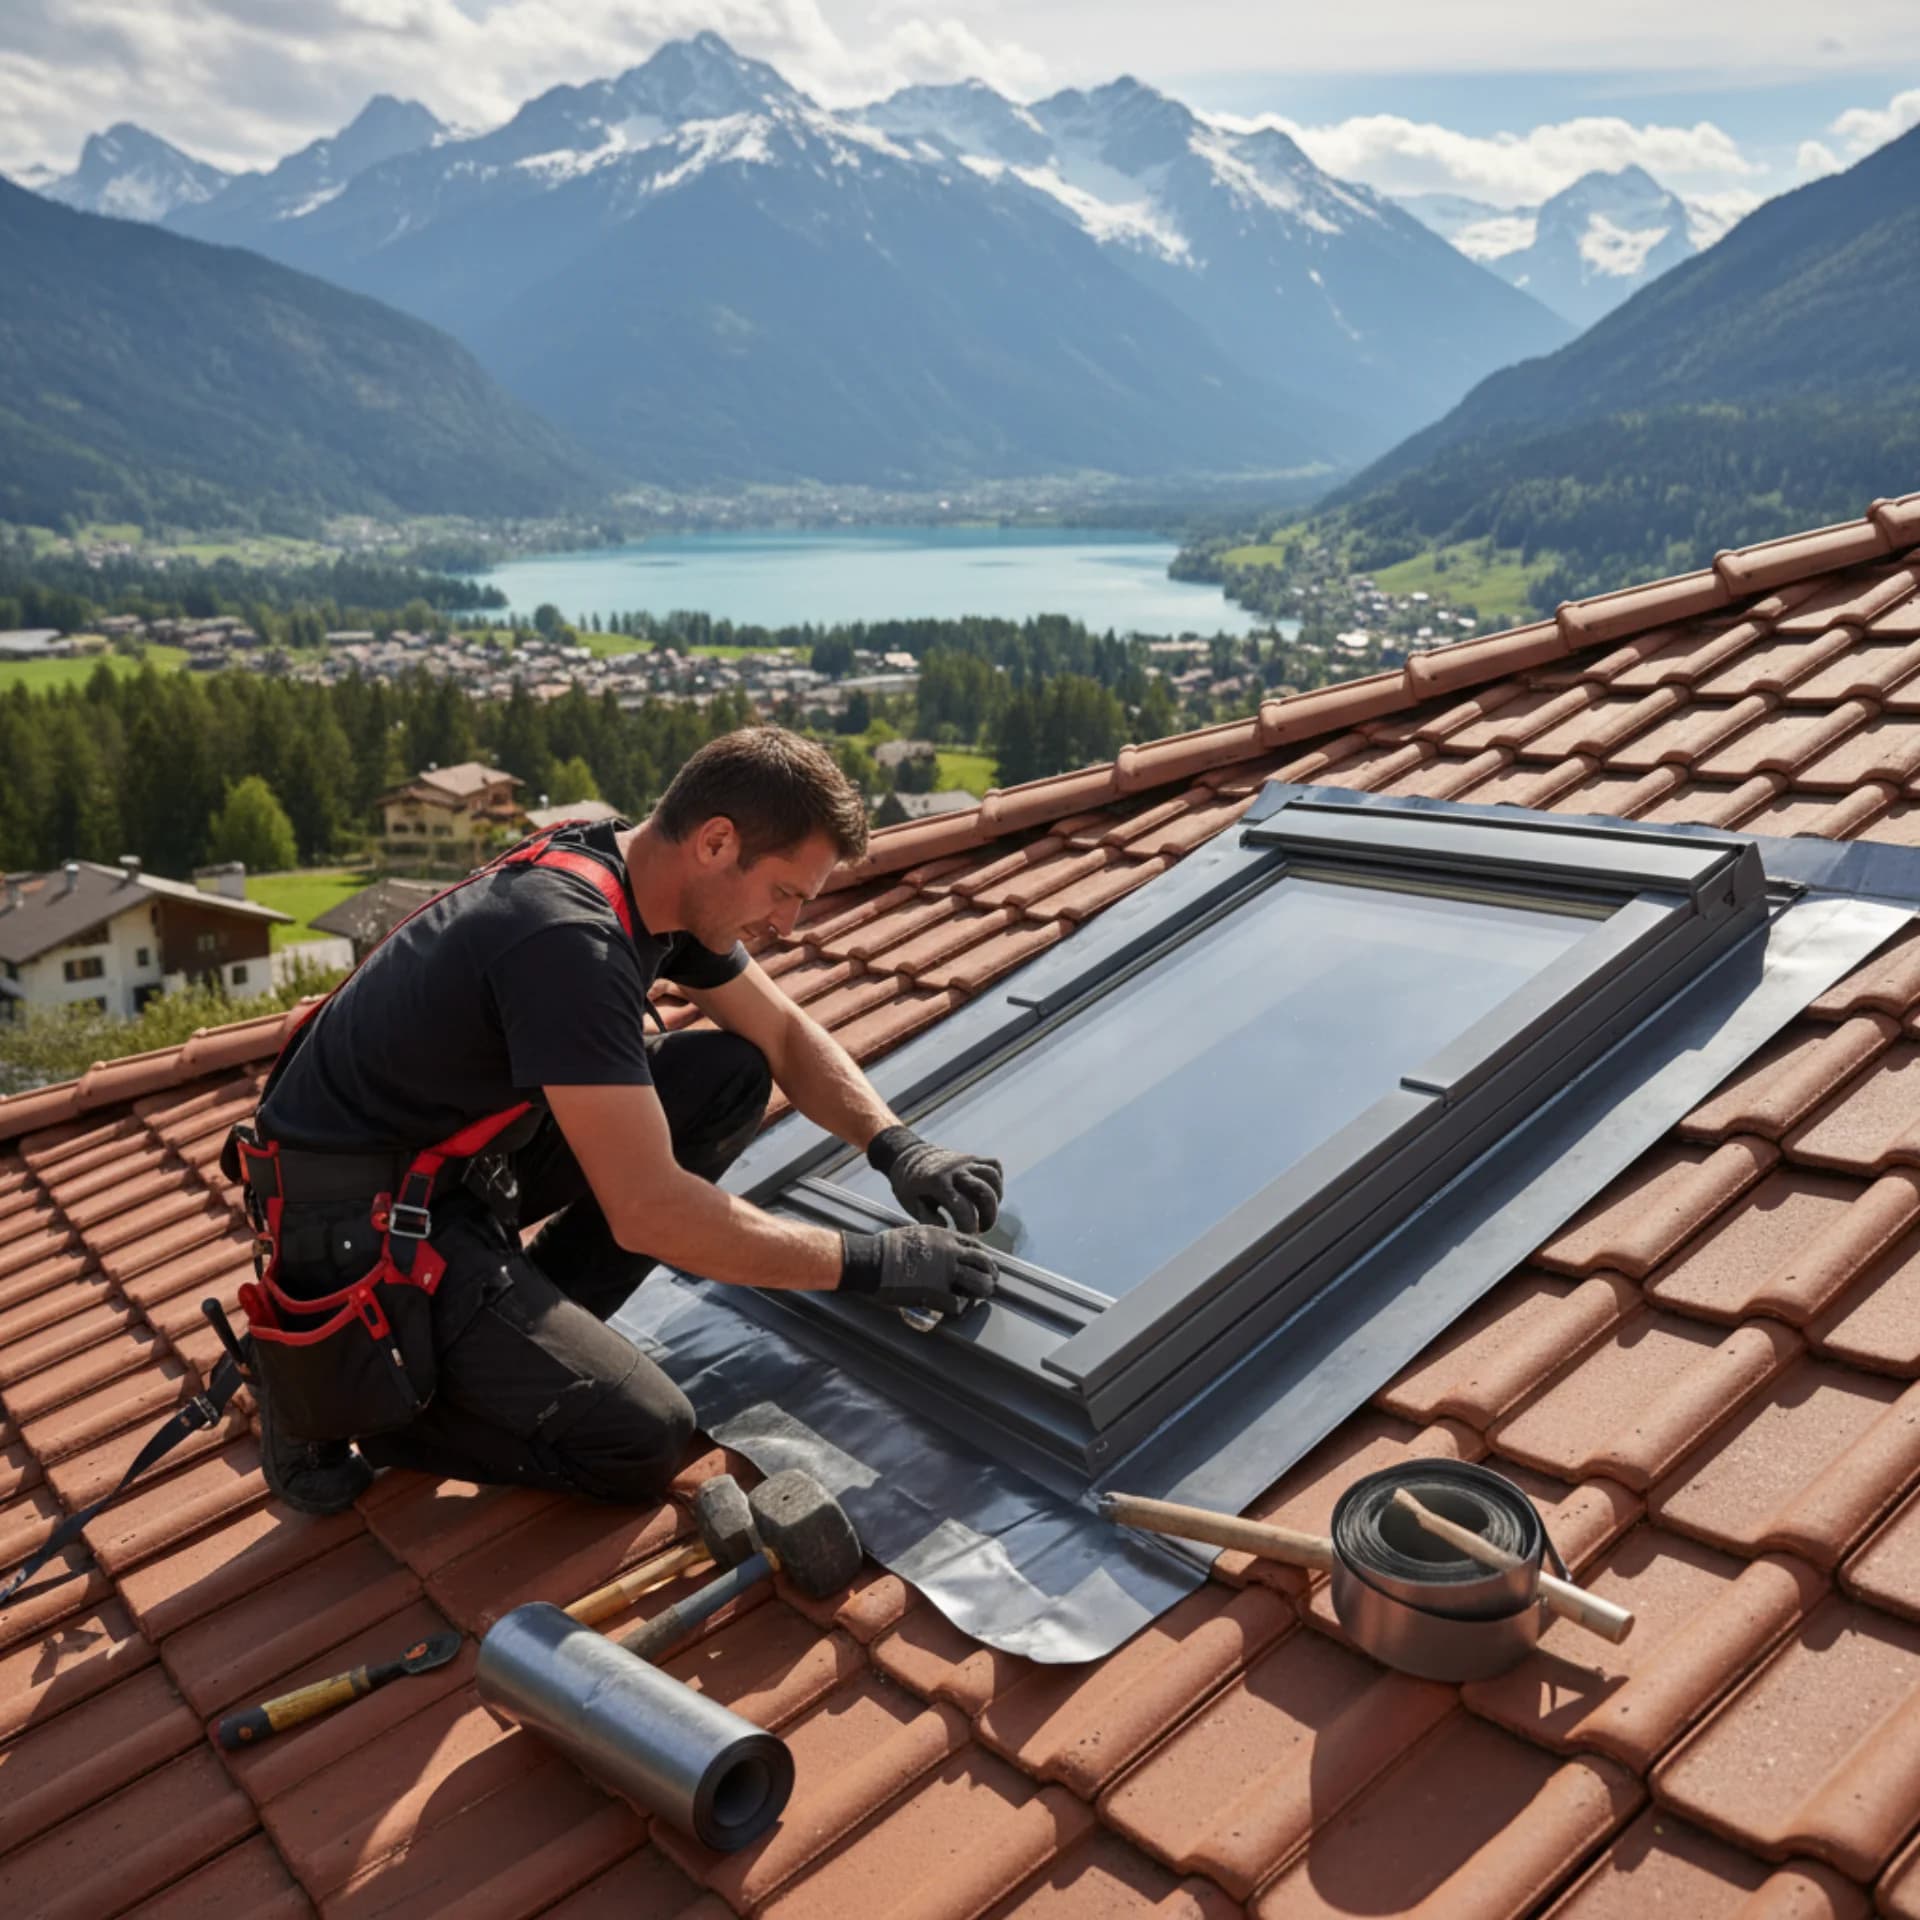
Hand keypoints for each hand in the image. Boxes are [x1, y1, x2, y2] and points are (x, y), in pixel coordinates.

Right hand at [839, 1226, 997, 1314]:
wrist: (873, 1260)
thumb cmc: (889, 1247)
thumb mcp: (919, 1233)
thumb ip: (937, 1241)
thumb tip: (943, 1250)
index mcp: (947, 1238)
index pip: (979, 1248)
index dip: (984, 1260)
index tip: (981, 1268)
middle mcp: (952, 1253)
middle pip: (987, 1265)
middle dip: (989, 1277)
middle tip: (985, 1286)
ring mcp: (946, 1274)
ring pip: (981, 1285)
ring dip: (979, 1294)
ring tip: (972, 1299)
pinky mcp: (937, 1294)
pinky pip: (961, 1306)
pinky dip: (960, 1310)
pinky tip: (953, 1309)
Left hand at [866, 1125, 1003, 1233]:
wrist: (906, 1154)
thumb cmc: (907, 1186)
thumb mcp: (911, 1204)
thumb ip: (929, 1219)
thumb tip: (949, 1231)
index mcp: (937, 1182)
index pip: (962, 1208)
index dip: (968, 1227)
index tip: (967, 1237)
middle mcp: (955, 1170)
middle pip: (984, 1192)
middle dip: (988, 1216)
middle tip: (982, 1229)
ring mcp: (965, 1161)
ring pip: (992, 1176)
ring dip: (996, 1198)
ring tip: (987, 1212)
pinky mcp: (971, 1157)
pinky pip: (993, 1164)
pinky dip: (996, 1180)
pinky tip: (989, 1194)